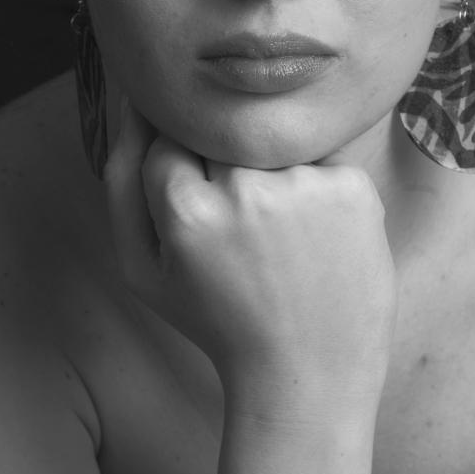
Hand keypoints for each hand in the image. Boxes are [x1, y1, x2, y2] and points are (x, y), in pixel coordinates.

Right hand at [104, 98, 396, 415]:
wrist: (308, 372)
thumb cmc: (217, 318)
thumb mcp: (141, 267)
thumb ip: (122, 179)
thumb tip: (137, 101)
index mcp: (186, 210)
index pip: (167, 138)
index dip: (184, 172)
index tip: (204, 205)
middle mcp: (246, 189)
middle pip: (220, 135)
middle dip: (224, 166)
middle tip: (244, 226)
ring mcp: (304, 185)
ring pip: (270, 138)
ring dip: (270, 168)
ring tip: (280, 233)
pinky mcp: (352, 186)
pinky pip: (321, 151)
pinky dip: (315, 180)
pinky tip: (315, 230)